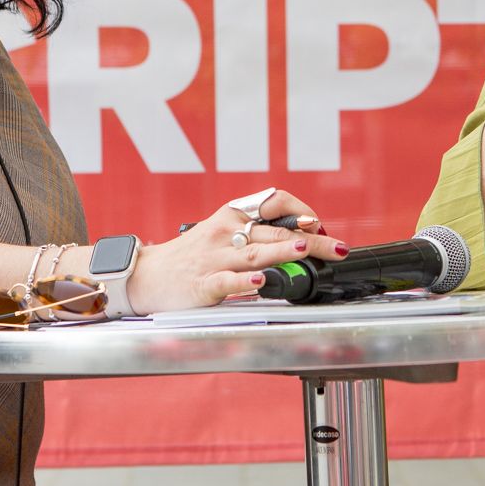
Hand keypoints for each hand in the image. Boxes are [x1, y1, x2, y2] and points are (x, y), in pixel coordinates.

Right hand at [126, 188, 346, 313]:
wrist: (147, 275)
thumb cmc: (192, 255)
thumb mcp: (222, 233)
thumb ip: (257, 233)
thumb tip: (304, 239)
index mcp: (232, 216)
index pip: (273, 202)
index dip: (300, 210)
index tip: (319, 224)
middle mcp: (224, 232)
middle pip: (273, 231)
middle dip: (311, 240)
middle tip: (337, 248)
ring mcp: (213, 258)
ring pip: (254, 252)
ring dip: (283, 251)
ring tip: (306, 250)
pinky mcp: (202, 284)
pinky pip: (226, 281)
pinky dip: (245, 282)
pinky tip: (260, 281)